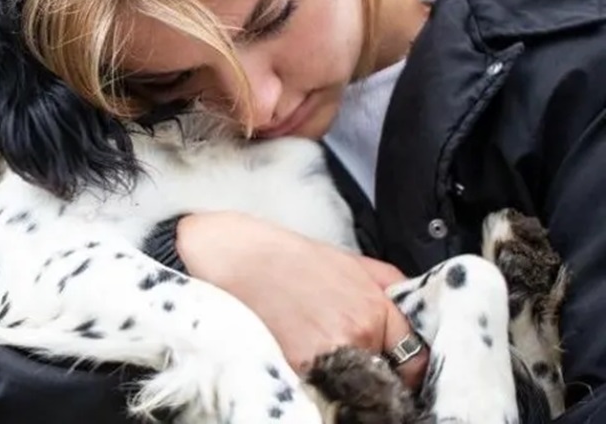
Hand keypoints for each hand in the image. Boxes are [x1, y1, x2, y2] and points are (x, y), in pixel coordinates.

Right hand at [175, 211, 428, 389]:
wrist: (233, 258)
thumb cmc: (283, 257)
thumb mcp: (349, 259)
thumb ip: (390, 286)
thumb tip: (413, 312)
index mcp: (374, 309)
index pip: (415, 360)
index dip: (408, 367)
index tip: (399, 369)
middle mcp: (357, 335)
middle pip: (384, 377)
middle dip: (371, 369)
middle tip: (348, 355)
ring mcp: (328, 357)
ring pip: (353, 388)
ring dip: (342, 378)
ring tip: (317, 353)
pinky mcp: (298, 372)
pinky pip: (321, 391)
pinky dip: (314, 382)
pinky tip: (298, 358)